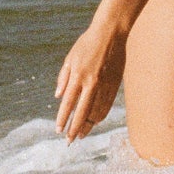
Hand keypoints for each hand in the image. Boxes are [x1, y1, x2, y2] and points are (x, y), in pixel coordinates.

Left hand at [55, 19, 126, 141]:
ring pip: (96, 111)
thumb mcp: (70, 58)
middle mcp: (91, 83)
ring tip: (81, 134)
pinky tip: (95, 122)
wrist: (111, 33)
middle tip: (69, 141)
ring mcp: (105, 85)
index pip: (68, 103)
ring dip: (88, 125)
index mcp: (78, 75)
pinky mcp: (115, 84)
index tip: (58, 130)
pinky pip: (107, 105)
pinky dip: (100, 116)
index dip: (63, 118)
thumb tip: (58, 96)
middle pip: (82, 112)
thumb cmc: (87, 44)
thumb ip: (63, 77)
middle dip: (75, 128)